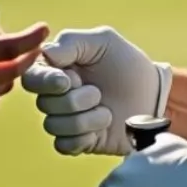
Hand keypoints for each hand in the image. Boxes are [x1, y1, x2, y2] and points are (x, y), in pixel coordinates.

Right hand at [20, 27, 170, 154]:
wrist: (154, 96)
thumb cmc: (127, 63)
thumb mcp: (103, 41)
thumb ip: (71, 42)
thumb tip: (44, 53)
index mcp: (56, 69)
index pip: (31, 78)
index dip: (46, 81)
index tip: (69, 80)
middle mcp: (55, 95)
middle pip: (43, 103)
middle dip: (74, 100)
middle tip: (97, 92)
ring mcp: (66, 119)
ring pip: (53, 125)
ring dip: (84, 118)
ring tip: (106, 110)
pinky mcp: (77, 141)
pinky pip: (63, 145)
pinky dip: (82, 137)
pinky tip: (101, 127)